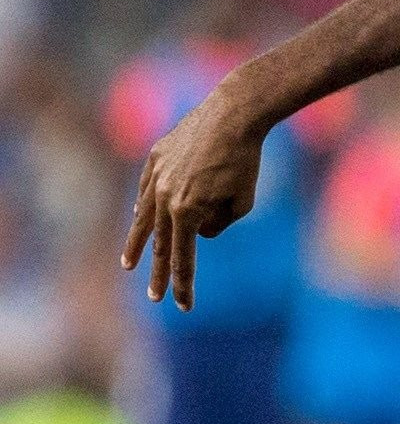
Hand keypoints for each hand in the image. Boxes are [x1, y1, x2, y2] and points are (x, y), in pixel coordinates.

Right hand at [119, 88, 270, 309]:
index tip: (183, 306)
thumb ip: (219, 225)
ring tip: (129, 264)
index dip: (183, 284)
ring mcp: (155, 177)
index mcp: (187, 212)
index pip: (183, 258)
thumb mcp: (242, 202)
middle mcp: (164, 197)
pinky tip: (141, 220)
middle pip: (159, 244)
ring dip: (138, 243)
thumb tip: (199, 233)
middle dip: (158, 273)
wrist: (232, 116)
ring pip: (143, 217)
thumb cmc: (245, 162)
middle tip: (154, 297)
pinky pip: (146, 190)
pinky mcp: (154, 158)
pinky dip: (144, 207)